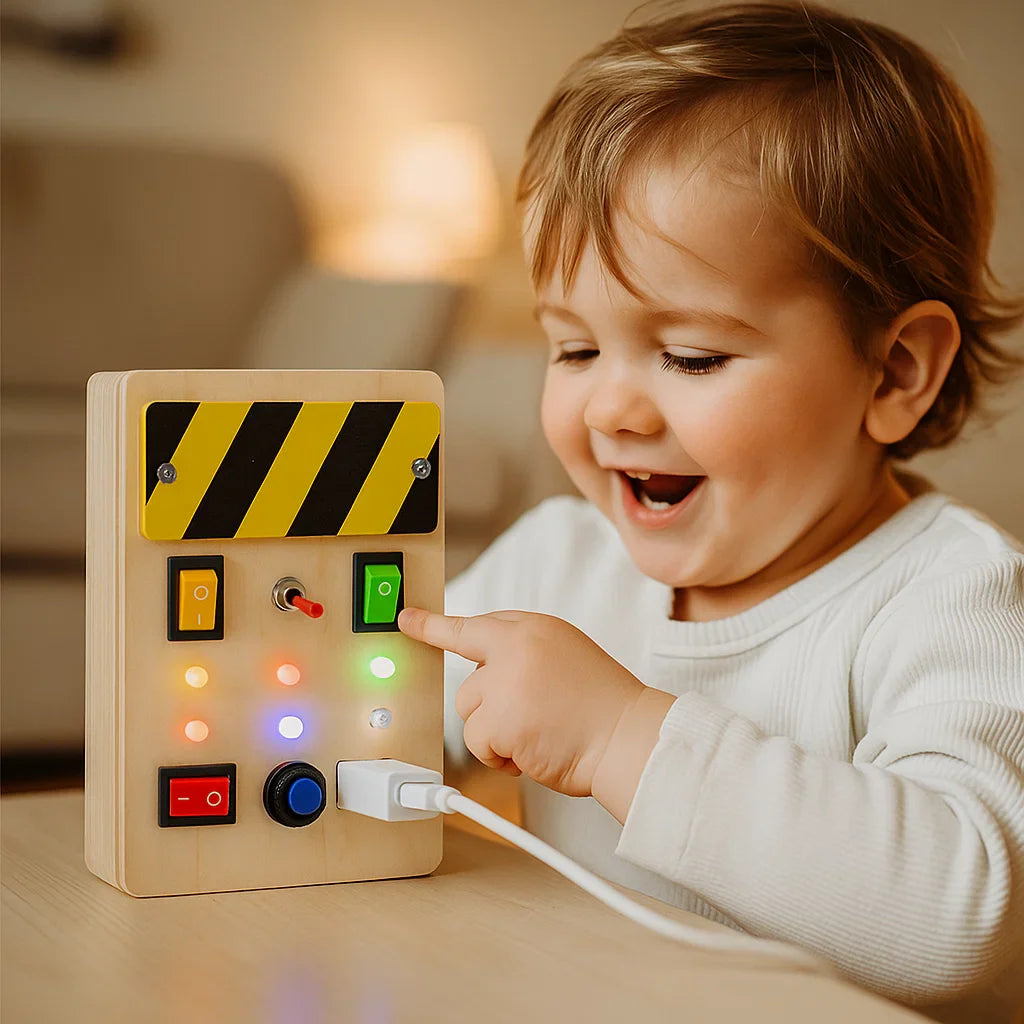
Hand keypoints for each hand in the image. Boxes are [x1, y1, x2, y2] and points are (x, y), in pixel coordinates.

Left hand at [397, 607, 646, 797]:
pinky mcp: (499, 717)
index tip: (408, 618)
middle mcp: (518, 645)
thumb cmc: (605, 709)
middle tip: (505, 700)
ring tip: (538, 734)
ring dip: (496, 732)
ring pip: (470, 711)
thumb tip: (486, 675)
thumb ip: (525, 657)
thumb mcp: (568, 658)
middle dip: (480, 698)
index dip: (439, 625)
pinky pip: (477, 743)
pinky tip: (533, 751)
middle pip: (468, 675)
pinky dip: (500, 757)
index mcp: (537, 628)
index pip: (479, 623)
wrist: (629, 738)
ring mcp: (506, 679)